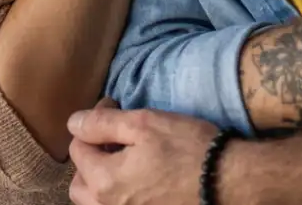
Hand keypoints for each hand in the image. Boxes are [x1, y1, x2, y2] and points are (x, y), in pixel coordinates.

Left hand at [67, 104, 216, 204]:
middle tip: (113, 139)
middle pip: (80, 182)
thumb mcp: (145, 124)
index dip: (92, 122)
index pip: (77, 148)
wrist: (228, 182)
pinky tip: (138, 180)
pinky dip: (118, 194)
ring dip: (100, 180)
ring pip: (96, 200)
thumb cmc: (188, 149)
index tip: (113, 106)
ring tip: (122, 161)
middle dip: (89, 157)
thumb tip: (73, 124)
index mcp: (104, 180)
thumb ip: (102, 124)